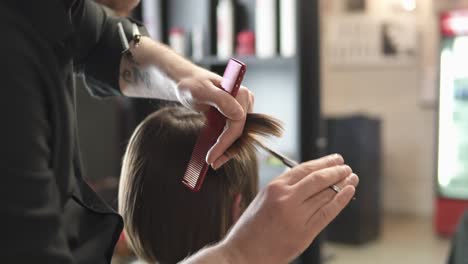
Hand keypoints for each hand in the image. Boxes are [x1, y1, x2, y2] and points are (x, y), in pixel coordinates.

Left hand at [175, 68, 253, 168]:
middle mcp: (245, 101)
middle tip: (212, 163)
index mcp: (241, 94)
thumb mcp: (201, 91)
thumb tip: (238, 115)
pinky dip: (226, 144)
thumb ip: (220, 100)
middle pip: (240, 132)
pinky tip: (216, 154)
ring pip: (238, 135)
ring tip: (214, 162)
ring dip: (228, 150)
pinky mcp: (235, 115)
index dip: (225, 143)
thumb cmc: (191, 84)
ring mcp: (241, 108)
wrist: (186, 82)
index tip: (211, 157)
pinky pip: (233, 133)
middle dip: (227, 150)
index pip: (237, 125)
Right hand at [217, 154, 358, 263]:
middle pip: (318, 179)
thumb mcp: (263, 200)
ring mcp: (296, 215)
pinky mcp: (305, 233)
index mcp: (274, 187)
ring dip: (342, 184)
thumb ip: (284, 189)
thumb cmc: (250, 228)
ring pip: (325, 194)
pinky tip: (350, 191)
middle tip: (345, 166)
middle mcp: (286, 198)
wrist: (243, 254)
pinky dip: (341, 200)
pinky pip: (328, 212)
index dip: (323, 163)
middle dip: (335, 171)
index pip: (304, 169)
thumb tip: (307, 179)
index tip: (334, 160)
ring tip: (351, 178)